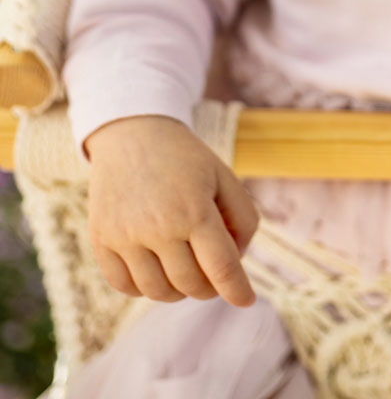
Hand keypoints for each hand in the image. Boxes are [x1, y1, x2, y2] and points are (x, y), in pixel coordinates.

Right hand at [85, 115, 258, 305]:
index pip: (221, 268)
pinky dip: (145, 286)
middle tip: (211, 271)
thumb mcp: (223, 176)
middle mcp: (158, 227)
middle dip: (209, 286)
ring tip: (185, 267)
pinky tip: (156, 267)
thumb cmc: (185, 158)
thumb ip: (243, 218)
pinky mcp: (101, 240)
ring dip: (179, 289)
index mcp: (194, 210)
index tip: (246, 300)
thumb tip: (238, 261)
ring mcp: (125, 236)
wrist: (132, 133)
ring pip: (158, 292)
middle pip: (191, 285)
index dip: (237, 290)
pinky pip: (125, 286)